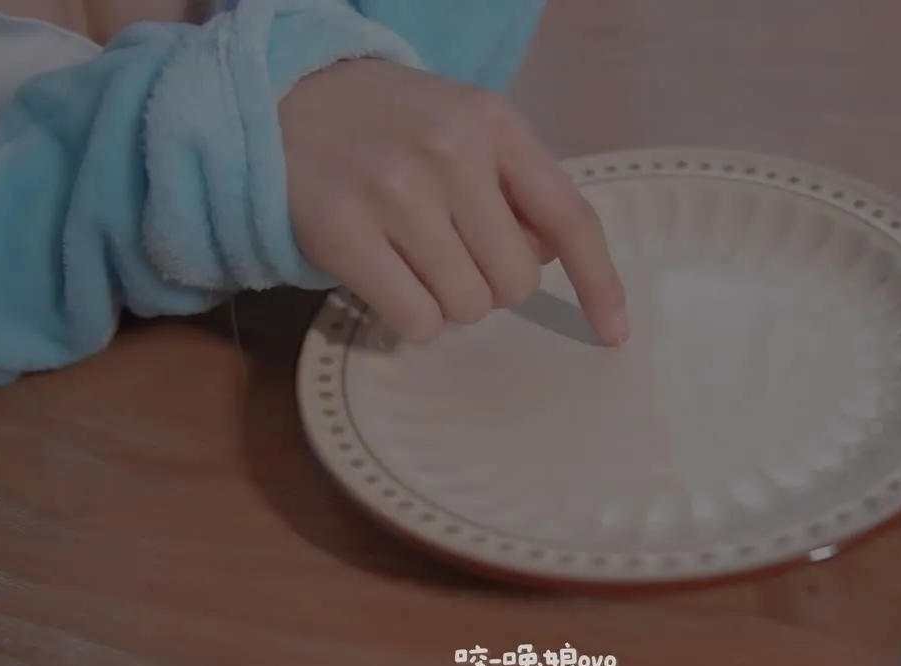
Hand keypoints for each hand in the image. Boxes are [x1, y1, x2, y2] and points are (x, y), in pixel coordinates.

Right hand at [279, 59, 628, 345]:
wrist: (285, 99)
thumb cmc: (390, 127)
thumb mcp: (464, 129)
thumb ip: (514, 187)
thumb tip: (550, 259)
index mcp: (493, 123)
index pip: (570, 217)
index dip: (599, 281)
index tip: (614, 331)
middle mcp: (449, 153)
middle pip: (516, 281)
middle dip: (492, 283)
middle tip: (453, 253)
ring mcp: (394, 192)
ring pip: (468, 307)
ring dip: (449, 302)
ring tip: (414, 259)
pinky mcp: (342, 232)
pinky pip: (417, 321)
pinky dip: (412, 321)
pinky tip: (391, 283)